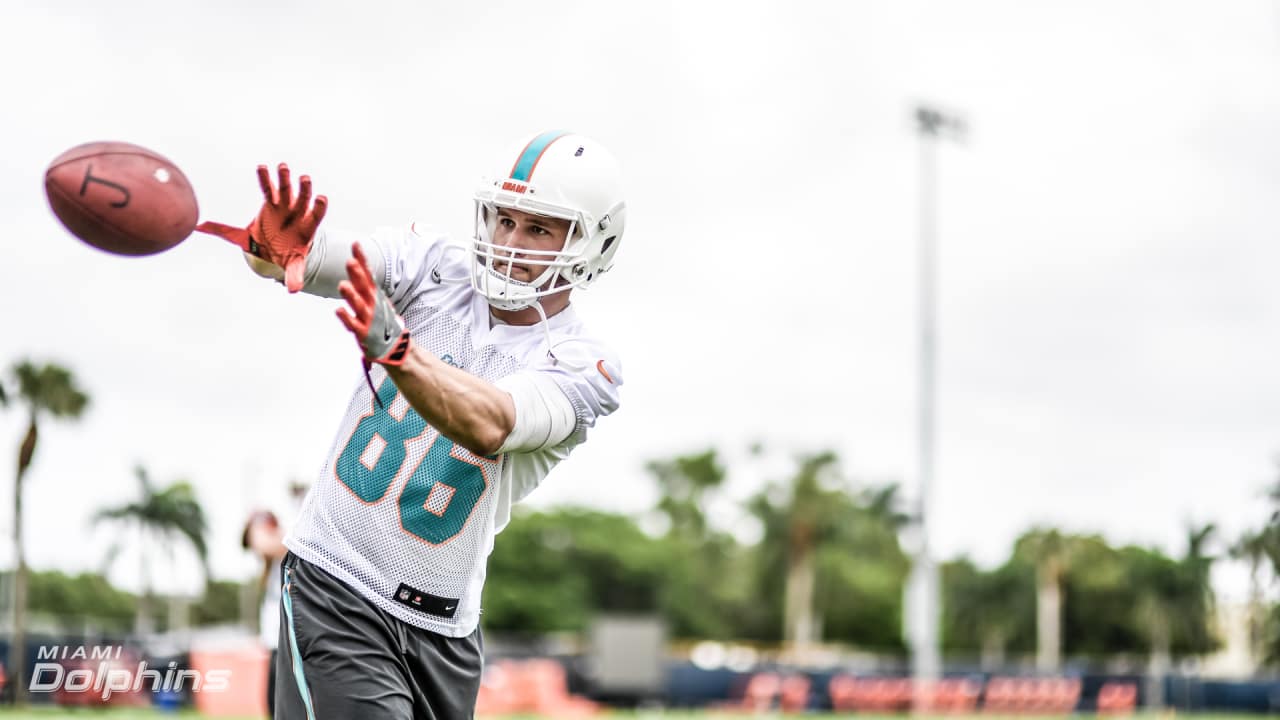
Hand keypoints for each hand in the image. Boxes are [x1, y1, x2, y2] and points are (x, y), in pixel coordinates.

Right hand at [195, 163, 327, 292]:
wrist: (274, 247)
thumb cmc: (287, 254)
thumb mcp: (292, 264)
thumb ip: (294, 275)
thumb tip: (293, 291)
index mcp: (308, 227)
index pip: (318, 215)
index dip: (320, 207)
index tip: (322, 198)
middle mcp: (298, 213)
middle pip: (303, 199)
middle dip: (304, 190)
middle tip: (305, 179)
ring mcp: (285, 205)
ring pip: (287, 189)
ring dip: (285, 178)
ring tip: (283, 167)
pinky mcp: (271, 201)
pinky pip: (268, 188)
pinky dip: (265, 178)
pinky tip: (262, 167)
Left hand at [336, 242, 410, 365]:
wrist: (395, 347)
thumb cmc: (381, 321)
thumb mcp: (376, 299)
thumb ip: (364, 283)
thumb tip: (356, 263)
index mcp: (374, 294)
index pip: (367, 273)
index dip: (362, 259)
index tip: (356, 244)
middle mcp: (372, 304)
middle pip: (364, 287)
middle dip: (358, 274)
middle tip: (350, 262)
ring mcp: (369, 318)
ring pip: (359, 305)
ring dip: (351, 295)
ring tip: (342, 285)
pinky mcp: (364, 333)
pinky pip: (353, 325)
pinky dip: (346, 318)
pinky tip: (338, 310)